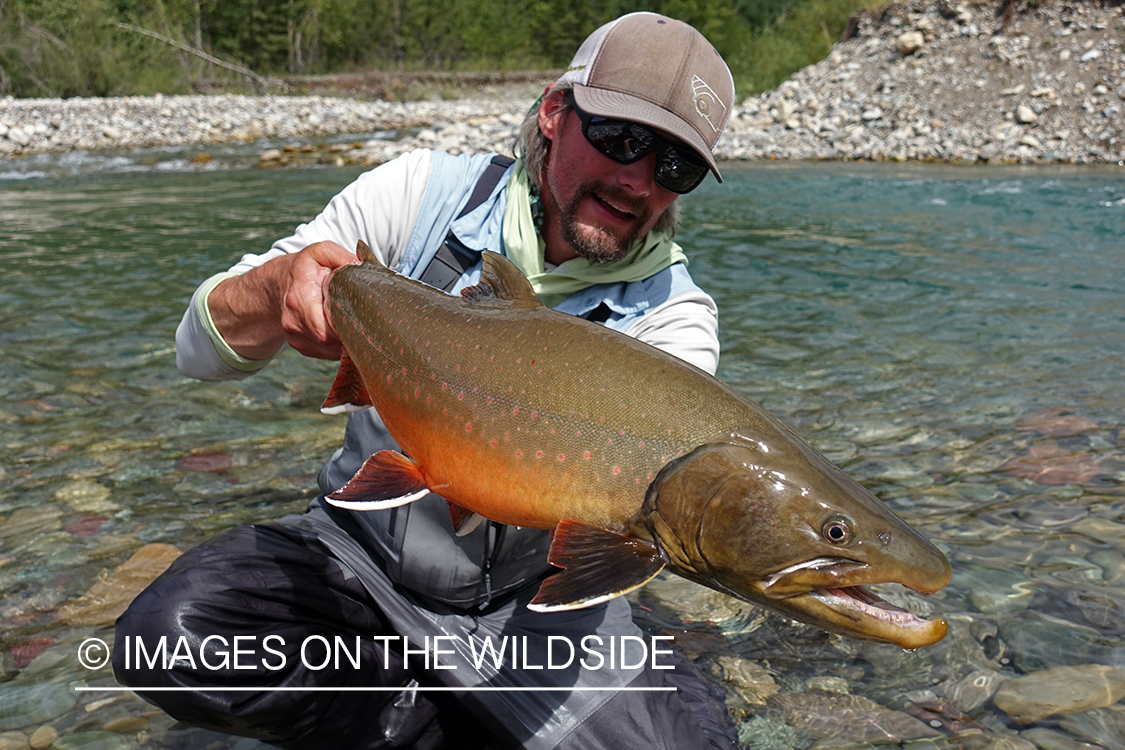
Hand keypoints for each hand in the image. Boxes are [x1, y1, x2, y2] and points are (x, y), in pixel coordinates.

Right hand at [209, 241, 359, 360]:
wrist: (277, 283)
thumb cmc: (304, 268)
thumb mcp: (320, 253)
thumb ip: (340, 256)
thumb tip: (360, 266)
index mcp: (299, 298)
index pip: (322, 328)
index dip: (344, 331)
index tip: (362, 324)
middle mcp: (293, 321)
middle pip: (327, 342)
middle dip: (348, 338)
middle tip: (366, 327)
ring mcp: (294, 336)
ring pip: (327, 350)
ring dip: (344, 344)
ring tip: (357, 328)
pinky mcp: (299, 344)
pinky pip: (324, 353)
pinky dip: (337, 347)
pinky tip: (344, 333)